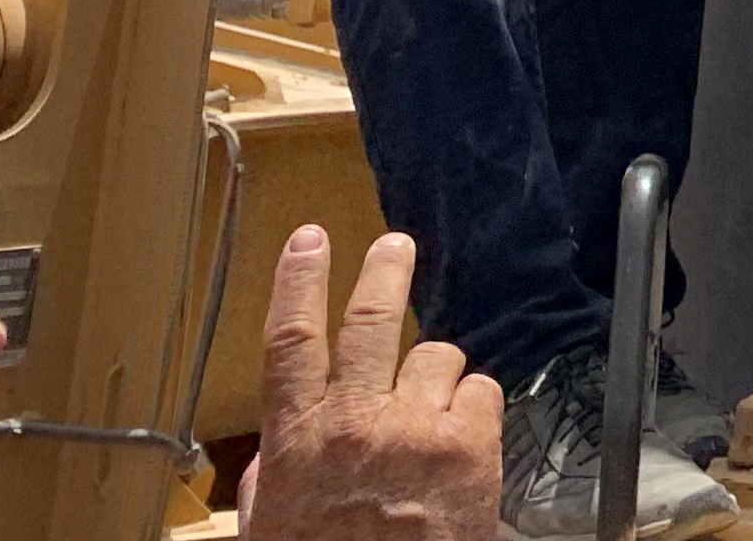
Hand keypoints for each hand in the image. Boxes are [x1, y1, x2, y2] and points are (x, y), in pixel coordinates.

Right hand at [239, 227, 503, 540]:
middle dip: (383, 272)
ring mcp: (414, 428)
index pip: (289, 343)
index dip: (297, 283)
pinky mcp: (468, 446)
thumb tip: (273, 453)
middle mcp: (354, 422)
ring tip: (429, 414)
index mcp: (297, 443)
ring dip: (436, 376)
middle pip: (370, 321)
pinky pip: (481, 391)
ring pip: (437, 355)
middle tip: (395, 246)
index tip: (308, 240)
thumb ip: (273, 480)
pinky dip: (475, 408)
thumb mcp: (271, 528)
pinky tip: (463, 443)